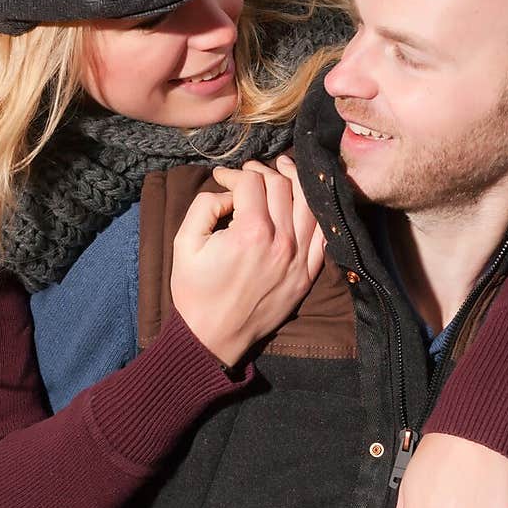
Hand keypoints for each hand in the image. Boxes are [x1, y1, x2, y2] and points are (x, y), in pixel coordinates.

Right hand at [171, 155, 325, 367]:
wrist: (214, 337)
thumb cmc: (196, 292)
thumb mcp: (185, 244)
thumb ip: (204, 206)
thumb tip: (227, 192)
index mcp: (251, 233)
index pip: (252, 182)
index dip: (235, 173)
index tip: (222, 177)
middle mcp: (282, 242)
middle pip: (282, 186)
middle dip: (263, 171)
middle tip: (249, 171)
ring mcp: (300, 260)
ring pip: (309, 204)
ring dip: (295, 181)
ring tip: (282, 170)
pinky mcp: (307, 274)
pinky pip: (322, 235)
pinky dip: (316, 212)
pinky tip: (306, 201)